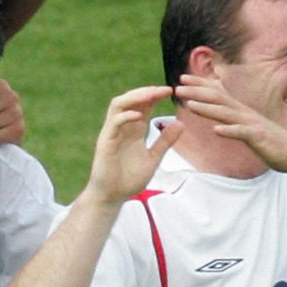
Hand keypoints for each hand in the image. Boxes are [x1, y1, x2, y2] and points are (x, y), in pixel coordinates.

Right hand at [85, 86, 182, 204]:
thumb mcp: (154, 158)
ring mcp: (112, 133)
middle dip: (146, 91)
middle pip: (130, 99)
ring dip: (135, 97)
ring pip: (118, 105)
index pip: (142, 105)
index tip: (171, 91)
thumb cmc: (129, 179)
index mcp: (133, 130)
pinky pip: (114, 123)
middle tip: (164, 89)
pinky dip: (126, 116)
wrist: (112, 197)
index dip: (154, 95)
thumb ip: (165, 141)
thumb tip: (181, 124)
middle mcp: (121, 127)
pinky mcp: (105, 142)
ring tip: (151, 95)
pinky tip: (140, 116)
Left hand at [176, 75, 286, 172]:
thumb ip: (234, 118)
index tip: (182, 78)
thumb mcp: (248, 126)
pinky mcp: (258, 138)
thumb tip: (220, 114)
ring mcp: (251, 124)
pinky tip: (216, 130)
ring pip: (226, 114)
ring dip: (207, 109)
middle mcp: (244, 114)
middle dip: (197, 92)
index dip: (200, 85)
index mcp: (240, 111)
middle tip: (178, 85)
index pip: (217, 94)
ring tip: (190, 105)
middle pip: (218, 99)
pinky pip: (242, 134)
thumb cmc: (270, 140)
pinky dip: (229, 131)